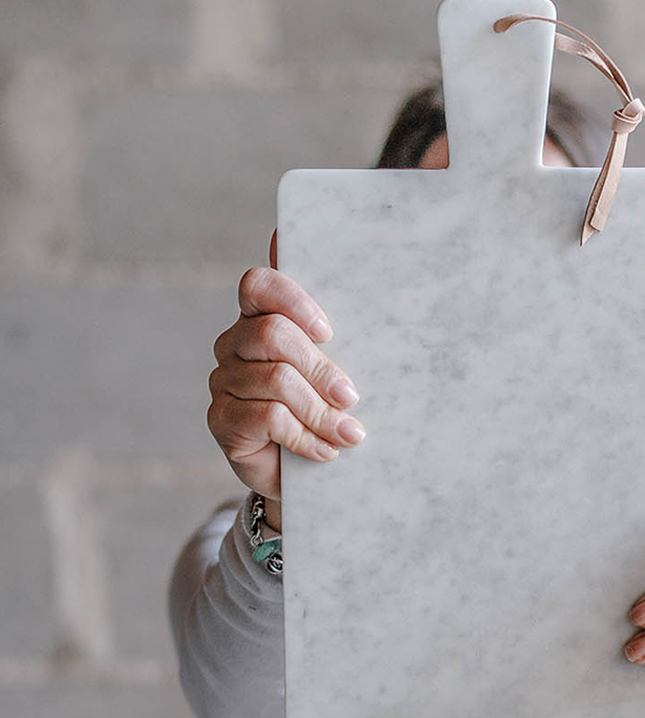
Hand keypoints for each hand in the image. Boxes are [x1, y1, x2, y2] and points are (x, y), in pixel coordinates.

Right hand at [207, 231, 364, 518]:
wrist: (303, 469)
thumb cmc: (322, 407)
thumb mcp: (333, 367)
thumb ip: (328, 328)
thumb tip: (303, 248)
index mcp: (260, 318)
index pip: (259, 285)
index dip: (293, 301)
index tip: (329, 332)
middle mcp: (234, 343)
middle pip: (273, 335)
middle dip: (321, 368)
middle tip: (351, 397)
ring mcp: (223, 380)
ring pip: (276, 381)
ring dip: (321, 412)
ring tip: (349, 434)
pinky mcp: (221, 419)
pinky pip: (268, 418)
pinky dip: (305, 437)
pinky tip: (326, 451)